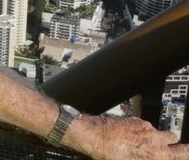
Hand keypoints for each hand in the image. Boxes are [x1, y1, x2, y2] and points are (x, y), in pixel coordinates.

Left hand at [72, 115, 188, 159]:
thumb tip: (155, 157)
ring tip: (139, 142)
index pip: (183, 152)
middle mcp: (154, 138)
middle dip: (168, 141)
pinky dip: (140, 129)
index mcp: (157, 154)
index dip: (187, 152)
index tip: (188, 151)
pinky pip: (143, 124)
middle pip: (172, 136)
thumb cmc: (111, 155)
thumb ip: (150, 159)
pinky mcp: (134, 119)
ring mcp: (144, 126)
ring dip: (152, 135)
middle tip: (159, 147)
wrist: (95, 136)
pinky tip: (129, 135)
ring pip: (156, 130)